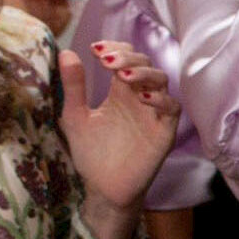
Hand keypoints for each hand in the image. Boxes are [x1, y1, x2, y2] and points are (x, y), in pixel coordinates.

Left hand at [63, 45, 179, 238]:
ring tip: (123, 76)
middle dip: (128, 57)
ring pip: (161, 80)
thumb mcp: (75, 118)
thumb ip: (74, 88)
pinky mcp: (164, 131)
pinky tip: (142, 98)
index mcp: (119, 91)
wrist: (103, 189)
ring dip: (144, 73)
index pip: (125, 58)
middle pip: (145, 63)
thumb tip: (66, 52)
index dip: (115, 48)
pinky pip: (172, 108)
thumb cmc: (91, 153)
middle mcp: (139, 97)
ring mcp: (153, 112)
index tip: (95, 49)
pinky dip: (160, 99)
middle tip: (107, 61)